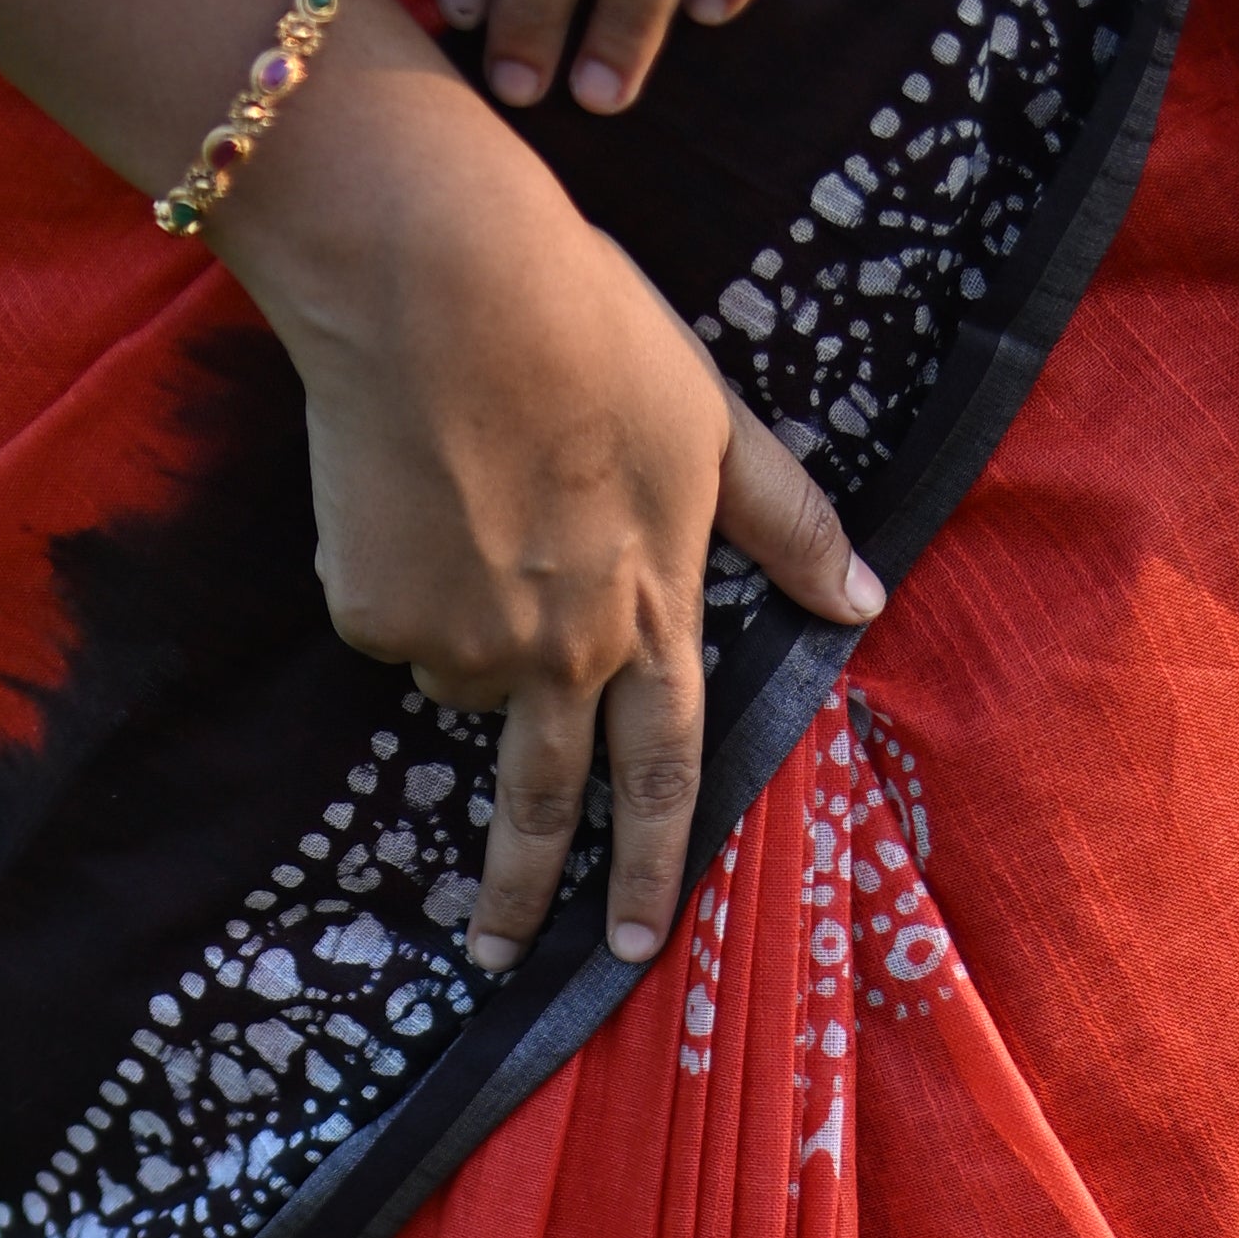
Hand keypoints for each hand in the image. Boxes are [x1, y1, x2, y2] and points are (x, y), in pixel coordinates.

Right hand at [215, 30, 880, 970]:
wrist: (432, 281)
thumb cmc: (587, 325)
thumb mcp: (712, 417)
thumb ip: (786, 522)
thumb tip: (863, 601)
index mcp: (648, 610)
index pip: (664, 768)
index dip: (652, 859)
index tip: (635, 941)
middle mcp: (558, 652)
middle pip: (540, 799)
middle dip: (521, 892)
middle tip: (497, 956)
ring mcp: (461, 641)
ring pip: (460, 671)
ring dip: (462, 624)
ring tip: (464, 505)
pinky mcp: (376, 613)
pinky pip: (389, 617)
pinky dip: (396, 573)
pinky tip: (406, 486)